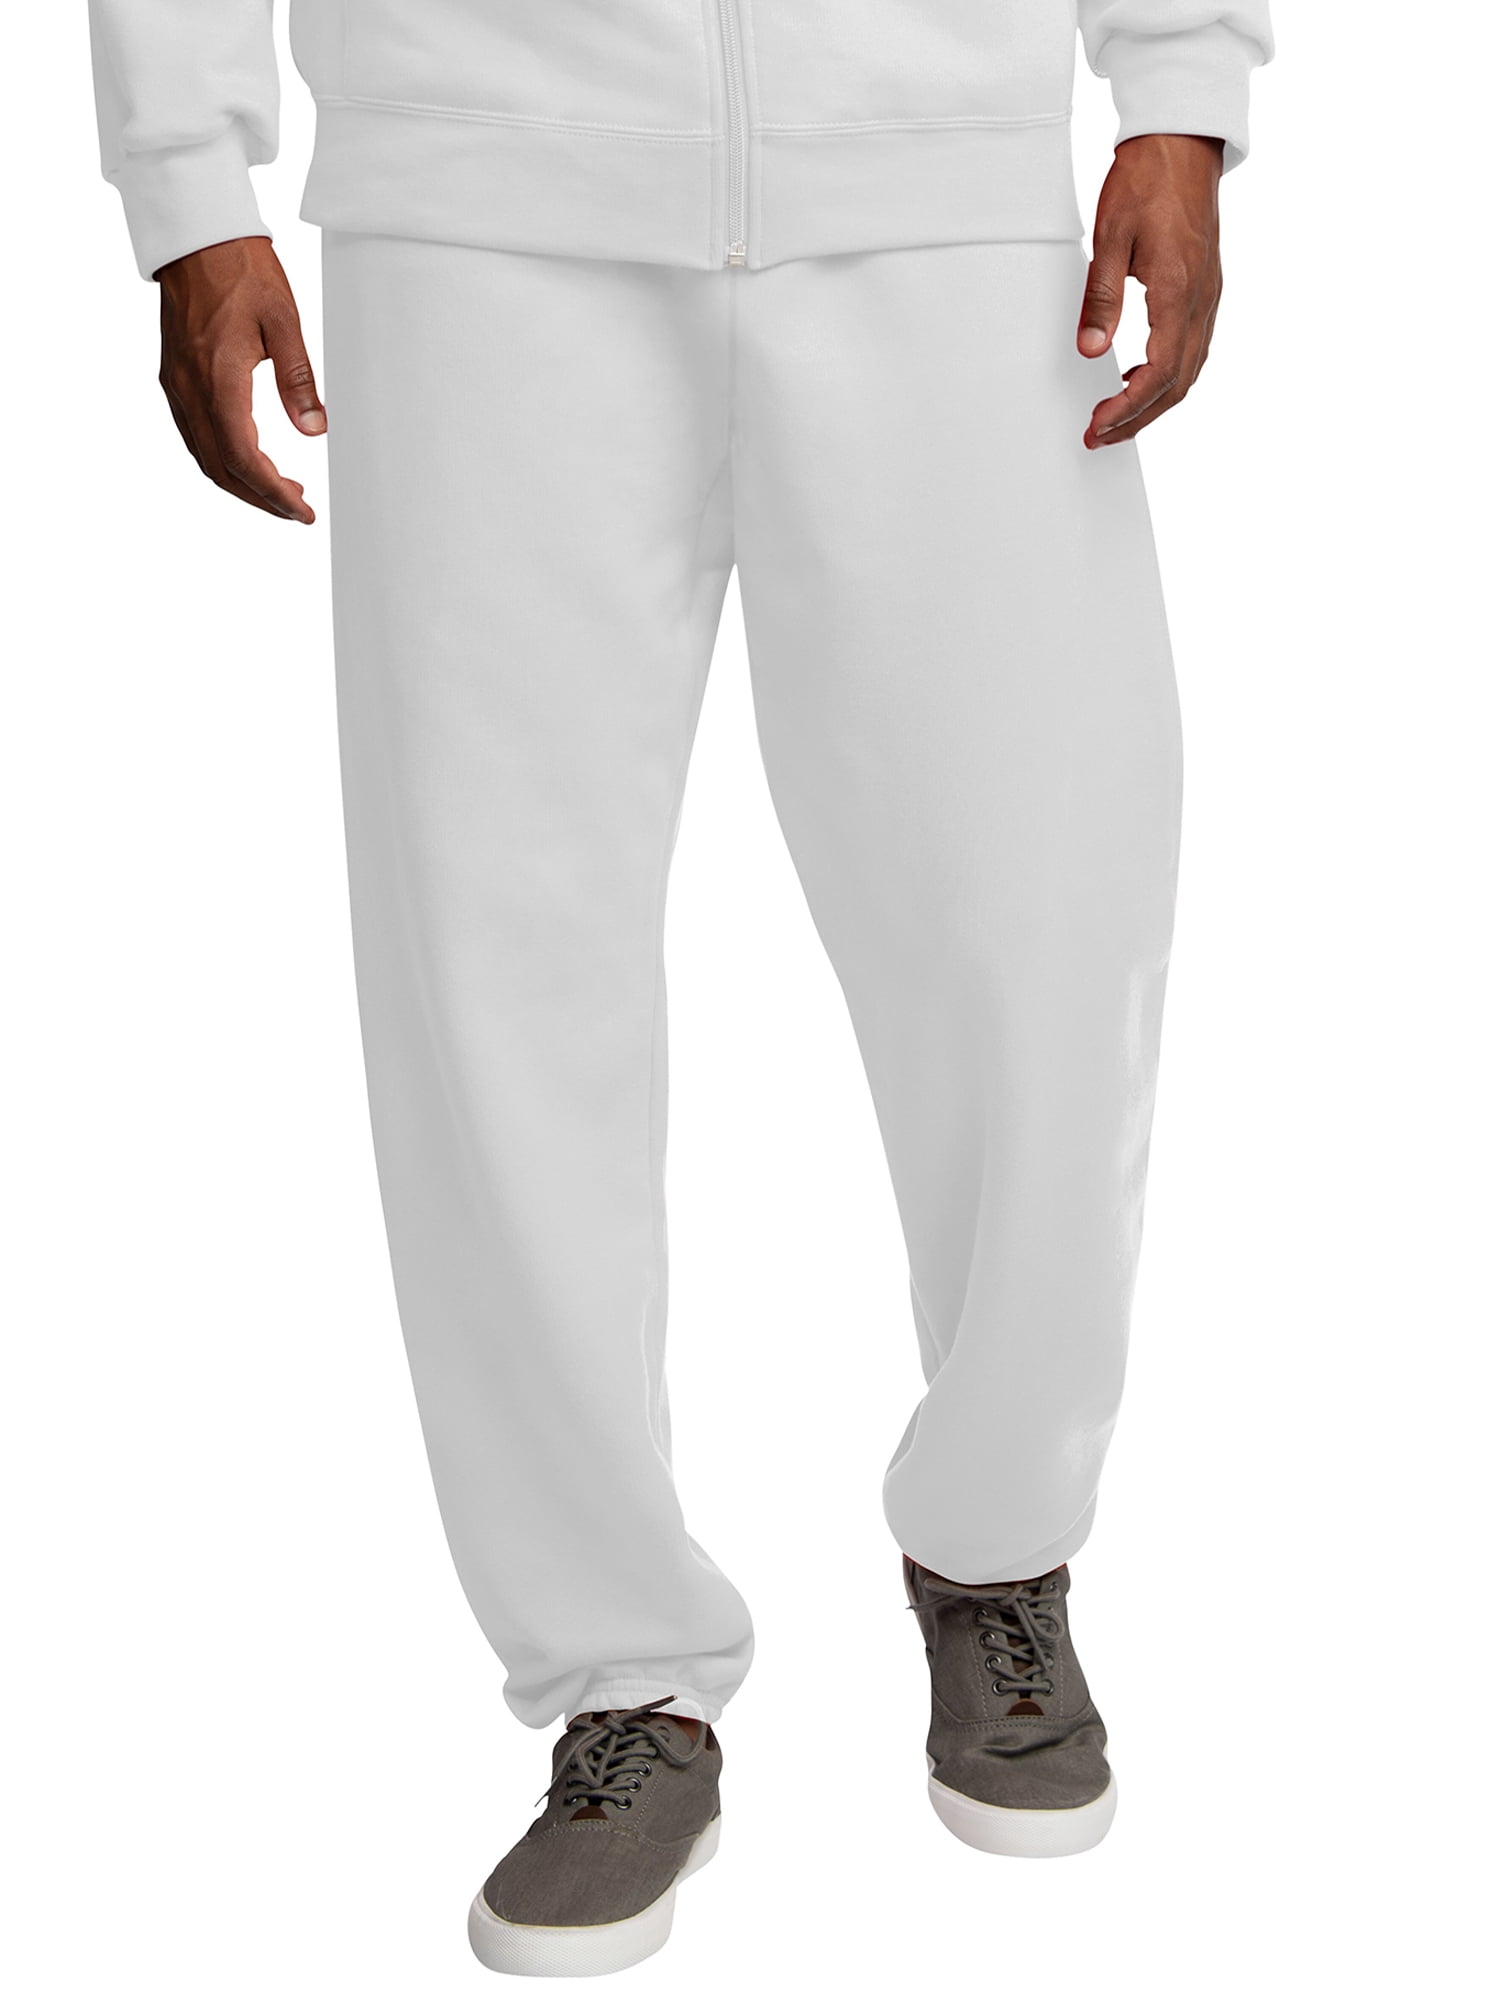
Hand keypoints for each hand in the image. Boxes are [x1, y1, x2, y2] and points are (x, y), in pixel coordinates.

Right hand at [156, 236, 324, 521]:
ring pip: (205, 456)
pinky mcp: (174, 378)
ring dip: (241, 482)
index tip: (301, 511)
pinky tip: (250, 458)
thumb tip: (315, 429)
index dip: (273, 493)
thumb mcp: (284, 322)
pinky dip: (223, 458)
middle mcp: (190, 390)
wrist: (196, 237)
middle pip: (221, 469)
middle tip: (296, 510)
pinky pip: (195, 435)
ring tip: (280, 489)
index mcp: (218, 379)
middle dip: (260, 498)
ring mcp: (177, 386)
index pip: (244, 458)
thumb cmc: (240, 269)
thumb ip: (298, 380)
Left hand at [1077, 133, 1223, 449]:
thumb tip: (1090, 349)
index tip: (1098, 426)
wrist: (1183, 139)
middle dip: (1139, 419)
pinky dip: (1168, 374)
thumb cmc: (1147, 178)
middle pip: (1178, 384)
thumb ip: (1101, 297)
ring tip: (1116, 417)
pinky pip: (1194, 347)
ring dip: (1154, 401)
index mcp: (1178, 290)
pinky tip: (1138, 375)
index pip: (1158, 373)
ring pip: (1190, 369)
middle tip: (1100, 436)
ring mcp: (1209, 294)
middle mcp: (1202, 299)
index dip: (1128, 409)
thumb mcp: (1111, 236)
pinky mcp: (1206, 287)